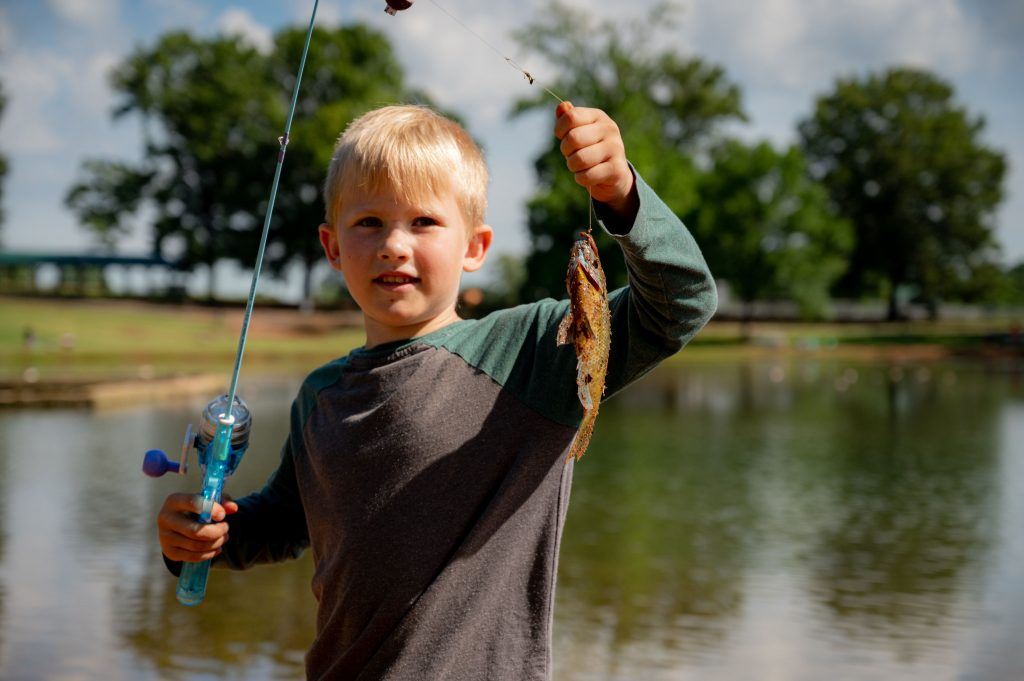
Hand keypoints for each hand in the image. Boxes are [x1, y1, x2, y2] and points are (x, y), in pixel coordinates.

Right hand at [157, 492, 237, 562]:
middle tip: (226, 528)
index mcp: (174, 501)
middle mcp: (166, 518)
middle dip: (217, 531)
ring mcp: (165, 537)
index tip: (222, 515)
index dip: (211, 509)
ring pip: (196, 546)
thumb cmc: (196, 508)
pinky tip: (217, 548)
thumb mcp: (208, 500)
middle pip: (195, 531)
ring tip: (224, 537)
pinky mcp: (169, 551)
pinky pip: (193, 556)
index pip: (193, 503)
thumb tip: (233, 508)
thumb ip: (222, 501)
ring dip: (216, 543)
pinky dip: (209, 554)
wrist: (177, 524)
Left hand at [554, 101, 637, 219]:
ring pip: (579, 159)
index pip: (571, 117)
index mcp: (598, 116)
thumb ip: (569, 118)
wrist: (615, 175)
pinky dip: (581, 178)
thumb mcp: (579, 131)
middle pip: (573, 138)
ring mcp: (616, 148)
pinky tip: (587, 176)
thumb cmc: (591, 150)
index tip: (562, 137)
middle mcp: (609, 129)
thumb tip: (562, 106)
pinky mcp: (616, 169)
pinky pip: (587, 175)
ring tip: (580, 166)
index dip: (560, 129)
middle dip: (566, 150)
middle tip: (571, 154)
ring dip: (573, 166)